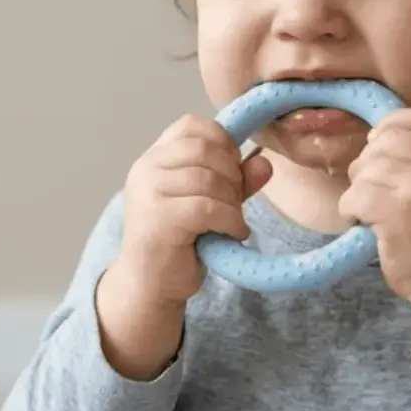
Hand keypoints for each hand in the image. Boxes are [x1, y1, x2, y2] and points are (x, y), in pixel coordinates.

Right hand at [97, 115, 271, 378]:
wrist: (149, 285)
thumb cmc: (179, 242)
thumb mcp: (212, 204)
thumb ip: (237, 181)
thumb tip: (265, 163)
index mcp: (154, 158)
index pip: (192, 125)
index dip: (222, 141)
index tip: (233, 169)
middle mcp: (145, 168)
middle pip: (205, 149)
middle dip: (232, 174)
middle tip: (235, 202)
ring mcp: (148, 192)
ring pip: (210, 179)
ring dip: (233, 203)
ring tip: (233, 223)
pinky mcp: (158, 218)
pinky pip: (208, 207)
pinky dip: (230, 221)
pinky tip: (232, 234)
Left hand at [337, 109, 410, 310]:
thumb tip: (375, 137)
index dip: (390, 126)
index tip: (377, 146)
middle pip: (383, 142)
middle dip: (368, 165)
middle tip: (374, 193)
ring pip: (364, 169)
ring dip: (359, 191)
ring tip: (372, 212)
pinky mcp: (394, 211)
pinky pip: (354, 196)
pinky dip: (350, 210)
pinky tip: (363, 223)